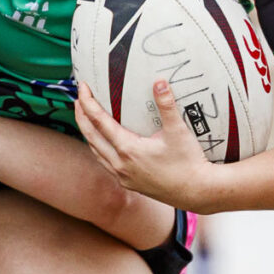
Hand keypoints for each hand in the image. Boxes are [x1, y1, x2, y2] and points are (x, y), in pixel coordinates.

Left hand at [75, 80, 214, 211]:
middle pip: (91, 136)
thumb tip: (159, 81)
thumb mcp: (178, 131)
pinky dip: (99, 149)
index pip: (99, 121)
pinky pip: (105, 164)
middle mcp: (120, 164)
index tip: (82, 88)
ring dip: (88, 134)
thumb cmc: (188, 162)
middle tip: (78, 99)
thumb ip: (166, 105)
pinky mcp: (129, 183)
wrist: (196, 191)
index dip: (88, 102)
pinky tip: (102, 144)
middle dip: (81, 116)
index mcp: (128, 149)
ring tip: (85, 119)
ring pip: (96, 152)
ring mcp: (123, 176)